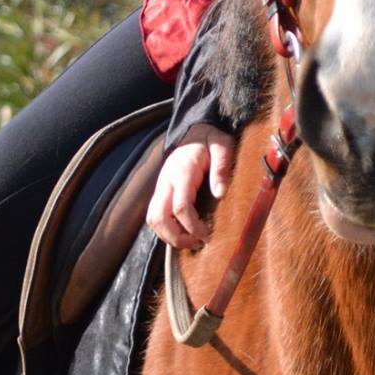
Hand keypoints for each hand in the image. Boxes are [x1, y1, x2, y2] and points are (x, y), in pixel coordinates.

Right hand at [149, 123, 234, 249]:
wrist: (194, 130)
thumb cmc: (210, 139)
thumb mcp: (222, 146)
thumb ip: (221, 167)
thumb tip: (220, 193)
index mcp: (182, 172)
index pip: (180, 206)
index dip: (192, 226)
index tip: (206, 236)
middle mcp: (166, 181)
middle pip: (159, 217)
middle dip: (175, 236)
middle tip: (197, 243)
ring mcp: (160, 187)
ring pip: (153, 219)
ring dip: (167, 235)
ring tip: (190, 242)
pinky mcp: (160, 191)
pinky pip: (155, 215)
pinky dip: (164, 229)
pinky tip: (182, 233)